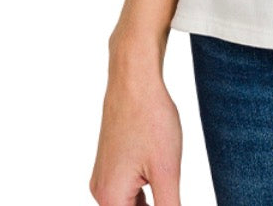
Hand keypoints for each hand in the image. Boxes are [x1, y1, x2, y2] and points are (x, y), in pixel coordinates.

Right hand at [89, 59, 182, 205]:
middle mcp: (101, 190)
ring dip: (151, 202)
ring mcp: (104, 176)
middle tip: (172, 190)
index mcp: (110, 197)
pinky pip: (128, 188)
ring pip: (130, 204)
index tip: (171, 197)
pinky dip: (145, 190)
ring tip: (165, 176)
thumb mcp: (167, 171)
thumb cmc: (150, 118)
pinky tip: (161, 177)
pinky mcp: (111, 163)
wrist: (135, 80)